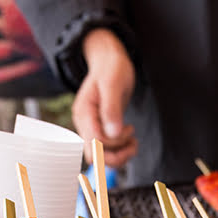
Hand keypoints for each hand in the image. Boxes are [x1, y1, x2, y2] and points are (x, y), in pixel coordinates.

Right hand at [74, 28, 137, 167]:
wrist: (108, 60)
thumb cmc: (111, 67)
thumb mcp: (112, 83)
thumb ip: (111, 108)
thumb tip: (113, 133)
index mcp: (84, 113)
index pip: (95, 142)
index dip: (115, 142)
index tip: (129, 129)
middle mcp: (84, 123)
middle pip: (95, 155)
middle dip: (117, 154)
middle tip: (133, 141)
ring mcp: (91, 127)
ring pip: (101, 156)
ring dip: (120, 154)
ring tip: (133, 140)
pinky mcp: (100, 129)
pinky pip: (107, 150)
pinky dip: (120, 150)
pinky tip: (130, 138)